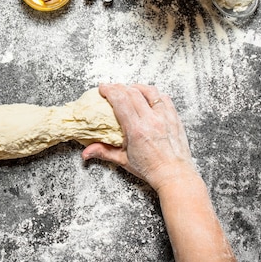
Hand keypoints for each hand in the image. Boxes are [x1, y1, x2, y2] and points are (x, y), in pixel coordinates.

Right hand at [82, 83, 197, 191]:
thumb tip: (86, 152)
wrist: (174, 175)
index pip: (121, 101)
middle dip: (118, 87)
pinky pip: (163, 97)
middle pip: (132, 93)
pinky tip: (147, 96)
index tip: (102, 88)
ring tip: (128, 89)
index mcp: (137, 130)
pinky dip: (153, 94)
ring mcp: (165, 117)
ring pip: (149, 91)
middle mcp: (151, 120)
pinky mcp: (174, 117)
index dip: (110, 91)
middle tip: (111, 88)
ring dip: (136, 87)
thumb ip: (103, 152)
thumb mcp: (123, 161)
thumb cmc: (150, 169)